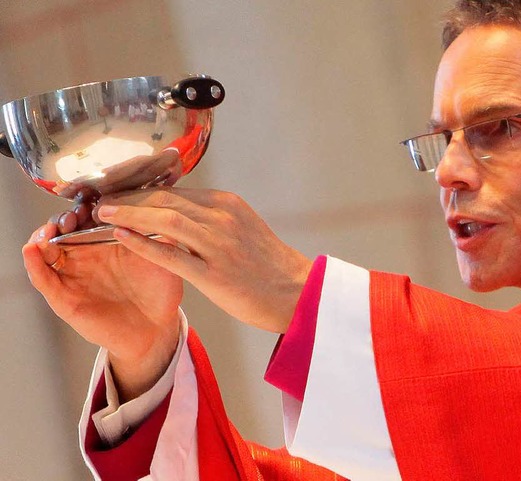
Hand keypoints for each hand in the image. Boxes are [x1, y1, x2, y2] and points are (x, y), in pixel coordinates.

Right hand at [22, 214, 183, 401]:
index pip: (88, 215)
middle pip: (63, 228)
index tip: (93, 200)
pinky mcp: (64, 298)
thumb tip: (162, 206)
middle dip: (64, 218)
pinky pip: (43, 278)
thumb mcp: (164, 257)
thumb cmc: (160, 291)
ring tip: (51, 230)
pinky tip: (32, 250)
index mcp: (108, 241)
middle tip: (74, 216)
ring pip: (46, 249)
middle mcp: (86, 255)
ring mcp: (73, 275)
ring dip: (43, 235)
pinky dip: (33, 263)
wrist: (157, 328)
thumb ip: (160, 233)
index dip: (86, 205)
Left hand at [94, 187, 312, 332]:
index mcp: (228, 205)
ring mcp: (218, 245)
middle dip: (128, 197)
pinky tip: (121, 235)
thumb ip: (211, 218)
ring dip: (129, 213)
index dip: (141, 190)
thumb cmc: (269, 264)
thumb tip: (175, 213)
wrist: (298, 293)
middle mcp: (222, 218)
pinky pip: (171, 254)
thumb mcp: (243, 228)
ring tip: (101, 213)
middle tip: (100, 200)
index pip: (175, 190)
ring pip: (165, 219)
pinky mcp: (215, 274)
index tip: (119, 192)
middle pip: (165, 198)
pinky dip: (142, 242)